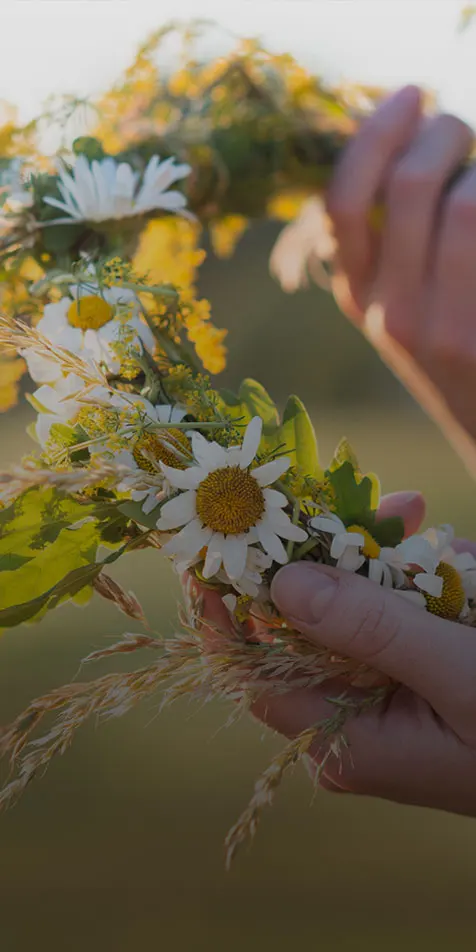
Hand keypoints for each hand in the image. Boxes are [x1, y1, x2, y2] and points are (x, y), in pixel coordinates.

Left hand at [191, 491, 475, 815]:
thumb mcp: (455, 677)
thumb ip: (373, 631)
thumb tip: (283, 583)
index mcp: (343, 740)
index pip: (252, 673)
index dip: (225, 614)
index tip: (212, 550)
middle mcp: (352, 721)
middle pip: (311, 625)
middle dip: (337, 557)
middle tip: (380, 504)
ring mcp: (387, 699)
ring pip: (361, 610)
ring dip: (392, 562)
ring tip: (427, 521)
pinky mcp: (420, 680)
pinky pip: (403, 619)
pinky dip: (425, 583)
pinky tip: (460, 564)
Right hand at [326, 86, 475, 469]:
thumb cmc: (452, 351)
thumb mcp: (399, 302)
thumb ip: (387, 238)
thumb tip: (396, 145)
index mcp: (357, 297)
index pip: (343, 199)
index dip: (376, 132)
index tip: (411, 95)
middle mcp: (390, 314)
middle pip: (409, 184)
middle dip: (446, 132)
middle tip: (464, 131)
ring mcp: (441, 328)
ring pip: (467, 200)